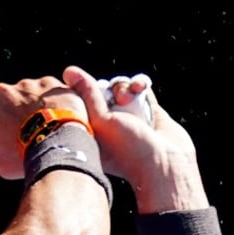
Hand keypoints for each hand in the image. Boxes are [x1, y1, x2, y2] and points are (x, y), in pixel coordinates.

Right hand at [0, 76, 88, 179]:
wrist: (59, 145)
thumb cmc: (29, 157)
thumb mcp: (4, 167)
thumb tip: (4, 155)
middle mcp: (1, 93)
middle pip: (1, 98)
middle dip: (9, 110)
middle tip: (22, 128)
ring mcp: (25, 85)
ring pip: (25, 92)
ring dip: (31, 103)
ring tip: (45, 123)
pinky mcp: (48, 81)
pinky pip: (47, 88)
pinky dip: (52, 98)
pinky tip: (59, 113)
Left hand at [65, 66, 207, 210]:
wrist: (165, 164)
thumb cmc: (128, 150)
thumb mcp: (101, 121)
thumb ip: (86, 95)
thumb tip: (68, 71)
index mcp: (91, 132)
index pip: (81, 102)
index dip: (85, 92)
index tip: (93, 94)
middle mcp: (109, 125)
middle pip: (101, 92)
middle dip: (109, 90)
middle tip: (118, 102)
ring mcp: (129, 118)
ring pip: (121, 88)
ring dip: (125, 87)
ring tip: (130, 98)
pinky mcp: (148, 111)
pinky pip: (140, 88)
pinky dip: (139, 84)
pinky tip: (141, 87)